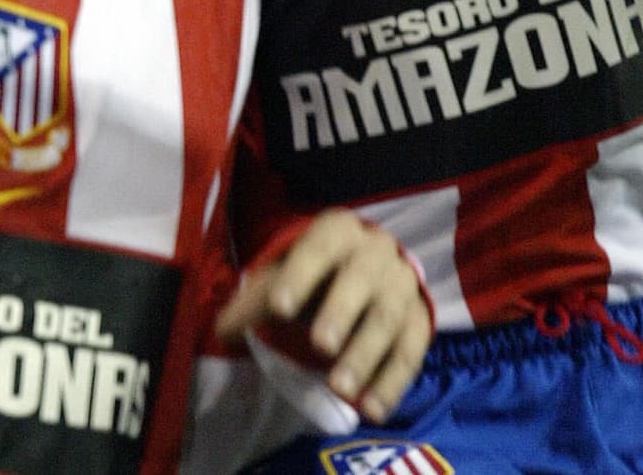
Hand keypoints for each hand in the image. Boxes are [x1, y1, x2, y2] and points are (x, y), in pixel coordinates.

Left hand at [214, 209, 431, 423]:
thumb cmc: (317, 277)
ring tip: (339, 389)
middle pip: (362, 277)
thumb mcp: (286, 278)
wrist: (371, 274)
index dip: (300, 275)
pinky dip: (392, 382)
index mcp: (339, 231)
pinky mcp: (420, 320)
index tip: (279, 308)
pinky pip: (411, 351)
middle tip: (319, 347)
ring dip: (365, 353)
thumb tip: (222, 331)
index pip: (319, 246)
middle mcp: (376, 251)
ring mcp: (403, 284)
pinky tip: (370, 410)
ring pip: (388, 316)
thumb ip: (257, 302)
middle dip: (340, 312)